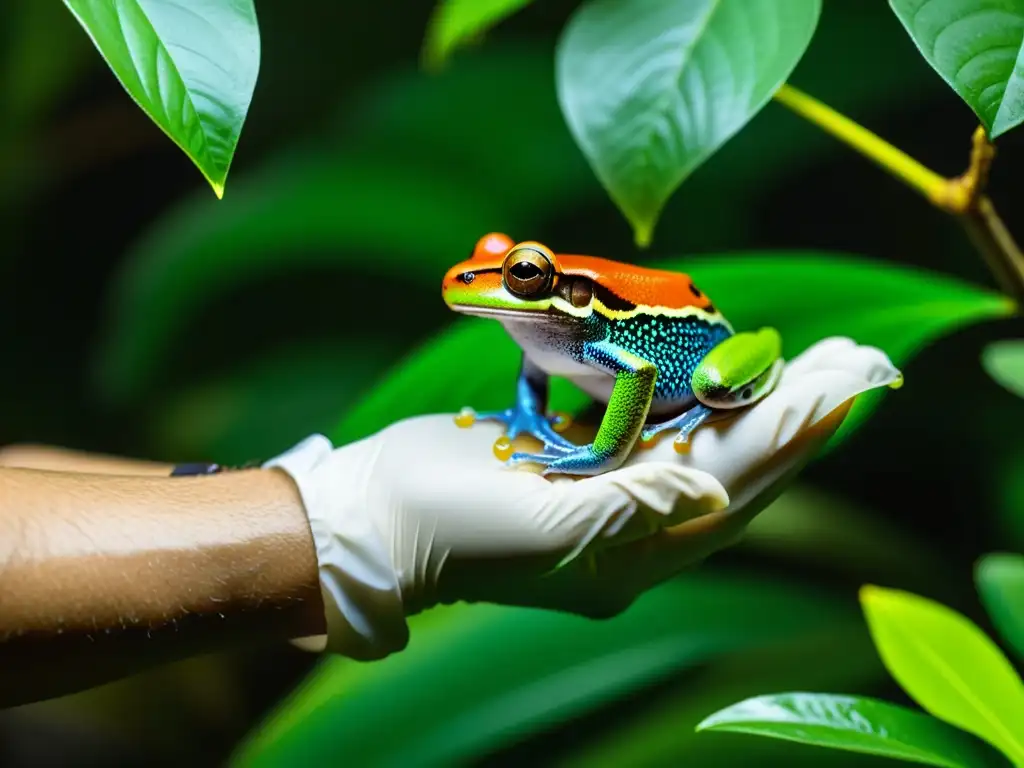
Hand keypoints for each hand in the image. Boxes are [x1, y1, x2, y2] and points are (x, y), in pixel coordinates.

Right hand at [267, 337, 900, 659]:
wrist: (383, 516)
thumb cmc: (452, 530)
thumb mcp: (539, 532)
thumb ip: (626, 511)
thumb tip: (709, 486)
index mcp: (633, 556)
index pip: (732, 488)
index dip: (788, 437)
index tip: (840, 387)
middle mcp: (634, 528)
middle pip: (731, 463)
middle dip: (790, 415)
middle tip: (849, 363)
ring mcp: (607, 491)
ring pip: (698, 440)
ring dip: (748, 399)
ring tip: (804, 358)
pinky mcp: (578, 459)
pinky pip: (650, 425)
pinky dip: (687, 395)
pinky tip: (718, 362)